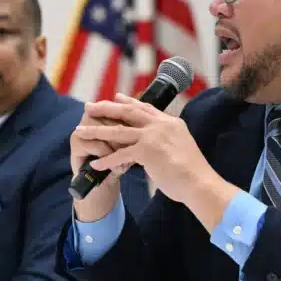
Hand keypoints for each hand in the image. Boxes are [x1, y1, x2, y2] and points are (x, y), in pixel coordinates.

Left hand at [75, 93, 239, 230]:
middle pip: (128, 112)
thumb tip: (160, 144)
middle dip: (106, 108)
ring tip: (81, 130)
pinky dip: (106, 160)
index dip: (129, 102)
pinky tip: (95, 163)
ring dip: (97, 131)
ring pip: (118, 131)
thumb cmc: (193, 171)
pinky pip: (120, 155)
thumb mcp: (182, 146)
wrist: (200, 182)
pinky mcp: (147, 151)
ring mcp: (153, 136)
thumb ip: (168, 140)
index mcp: (170, 123)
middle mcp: (161, 125)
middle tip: (90, 106)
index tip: (116, 98)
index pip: (146, 108)